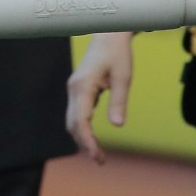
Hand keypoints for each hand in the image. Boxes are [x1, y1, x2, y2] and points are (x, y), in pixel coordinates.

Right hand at [63, 31, 131, 163]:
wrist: (108, 35)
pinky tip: (93, 137)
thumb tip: (118, 125)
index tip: (97, 156)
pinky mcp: (78, 90)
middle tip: (101, 160)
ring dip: (82, 138)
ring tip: (99, 153)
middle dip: (84, 143)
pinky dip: (83, 128)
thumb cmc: (118, 54)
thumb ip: (119, 101)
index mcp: (83, 86)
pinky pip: (76, 114)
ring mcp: (74, 90)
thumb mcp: (123, 77)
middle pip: (72, 124)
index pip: (81, 120)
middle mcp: (74, 90)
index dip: (87, 140)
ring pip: (72, 120)